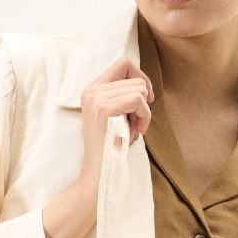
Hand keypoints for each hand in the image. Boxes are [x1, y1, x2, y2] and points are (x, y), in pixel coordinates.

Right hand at [79, 55, 154, 189]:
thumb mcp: (118, 117)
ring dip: (143, 112)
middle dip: (143, 103)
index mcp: (92, 89)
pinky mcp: (103, 109)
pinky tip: (134, 133)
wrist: (99, 174)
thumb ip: (124, 97)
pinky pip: (138, 100)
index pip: (123, 63)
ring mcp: (95, 98)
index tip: (146, 99)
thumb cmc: (113, 148)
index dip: (141, 77)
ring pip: (139, 89)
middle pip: (135, 78)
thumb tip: (144, 85)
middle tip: (134, 125)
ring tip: (132, 131)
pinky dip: (144, 117)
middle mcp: (91, 90)